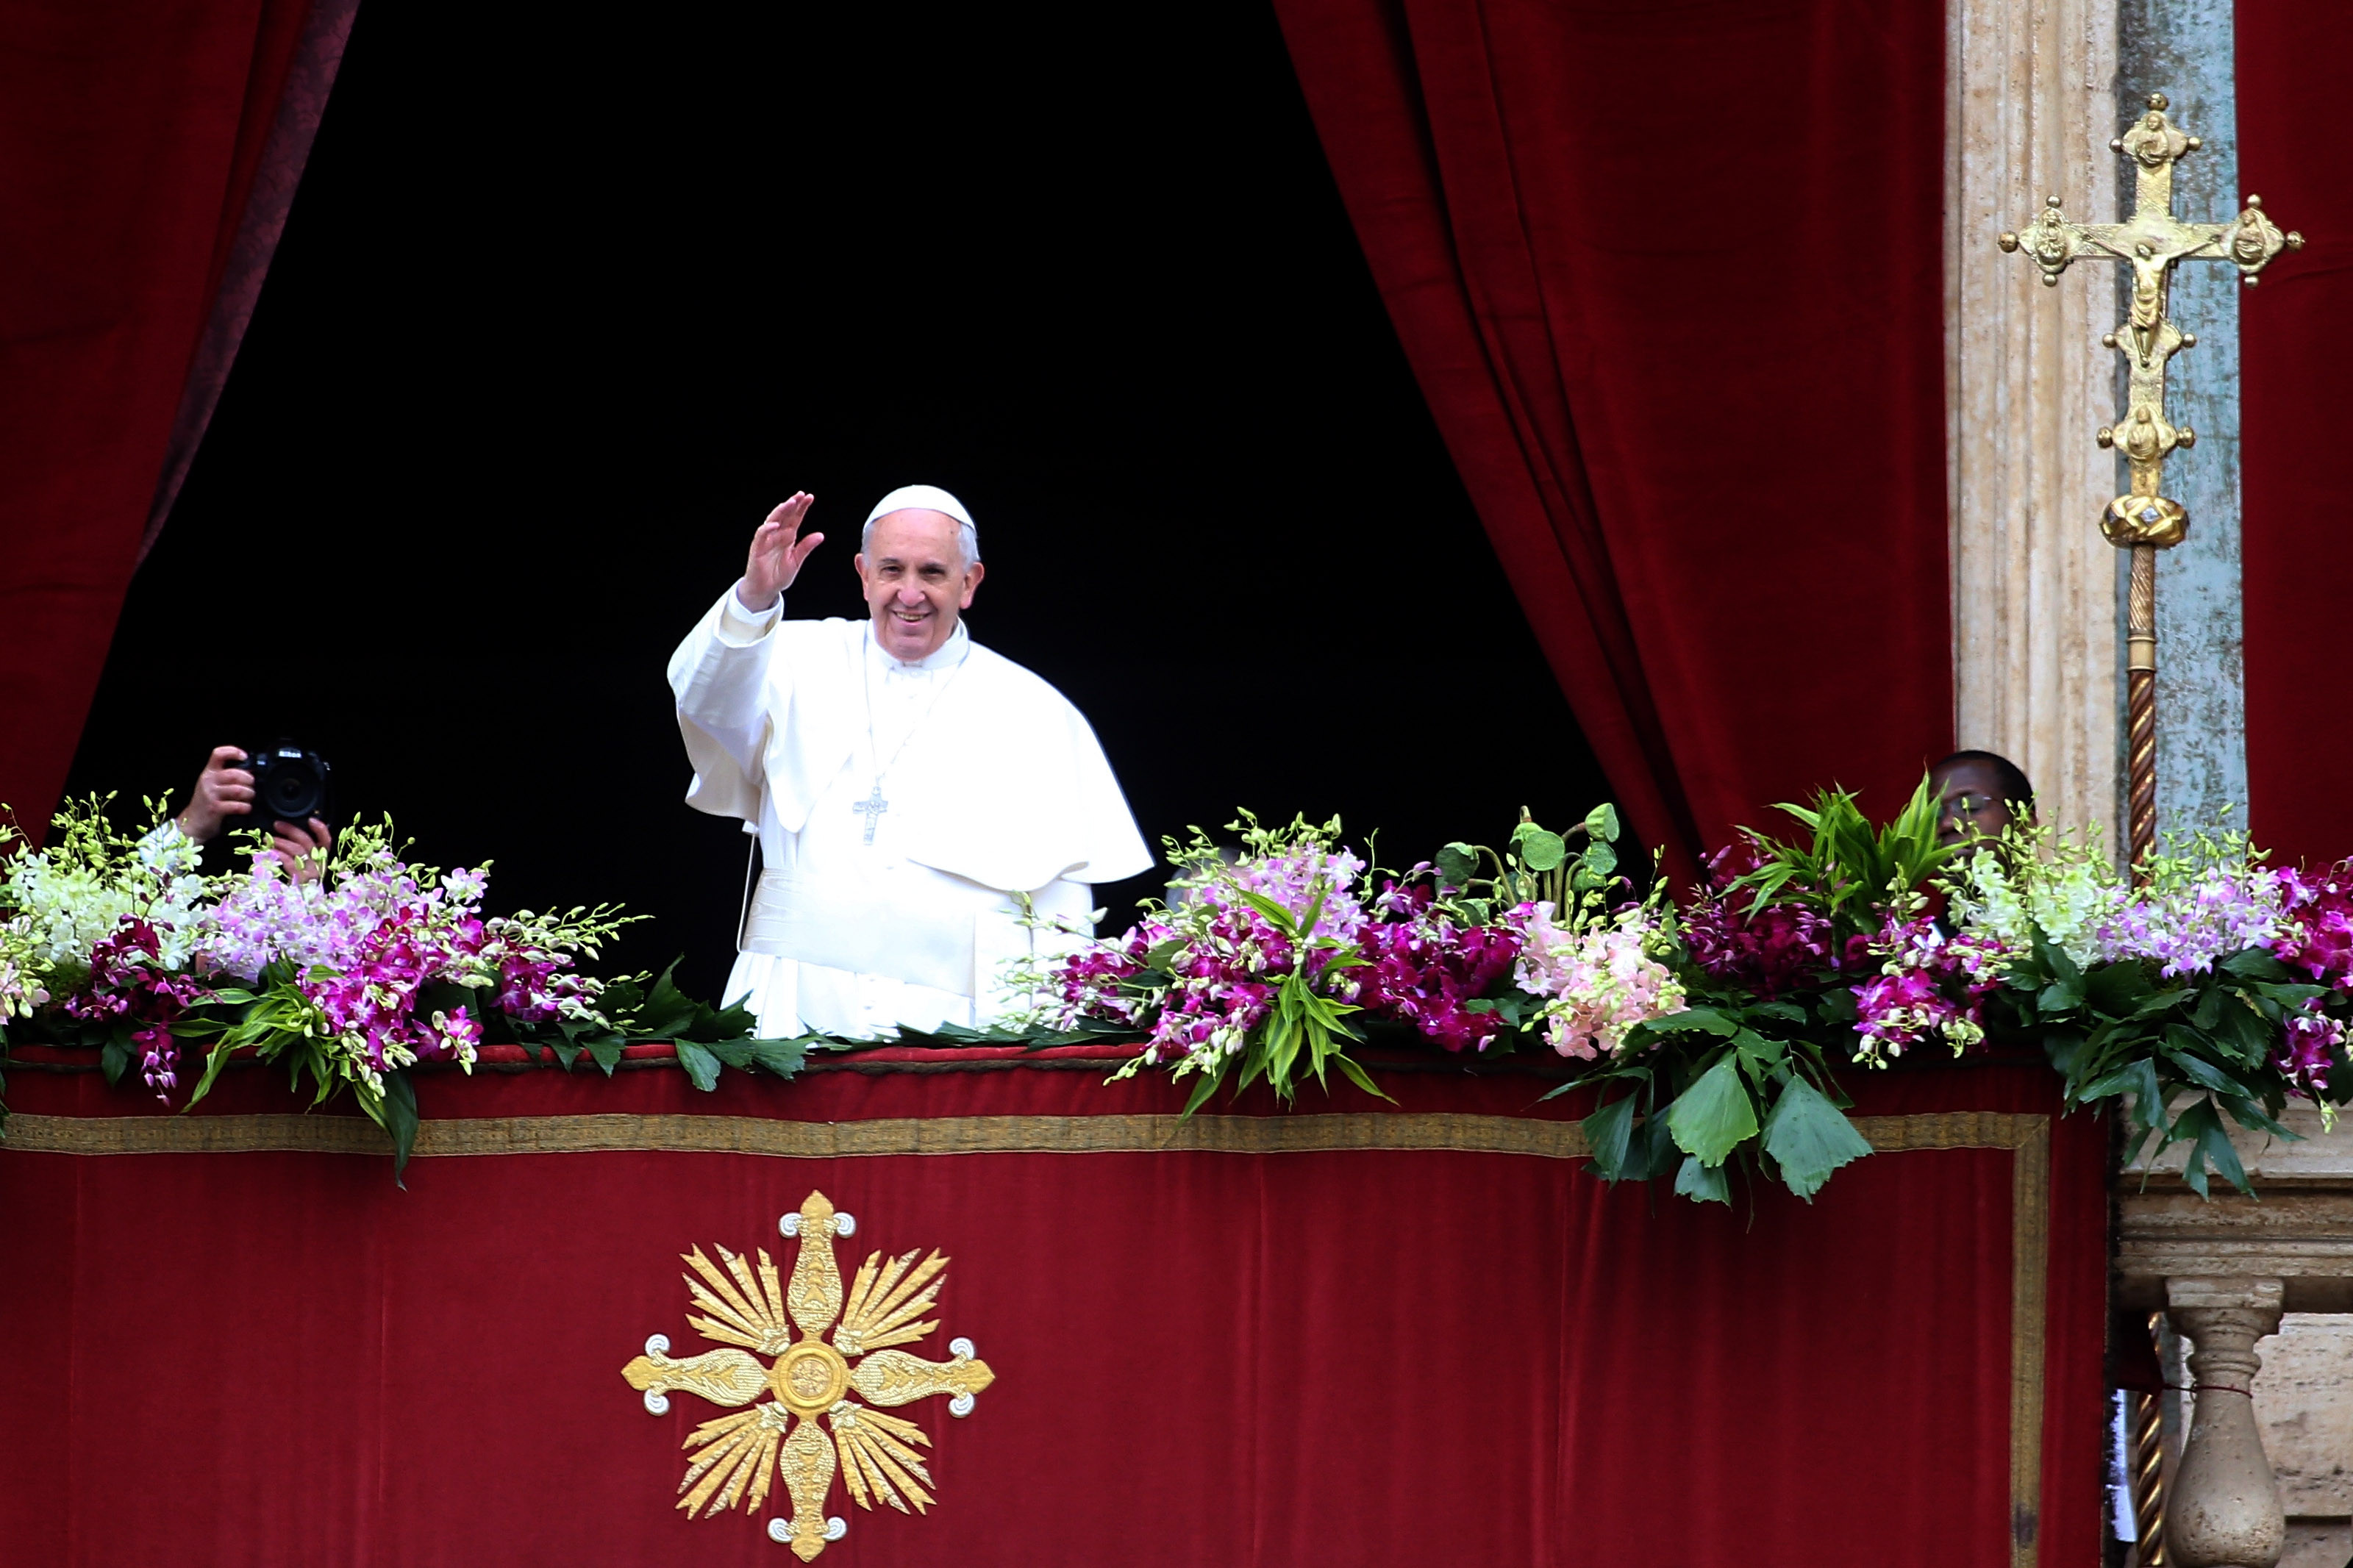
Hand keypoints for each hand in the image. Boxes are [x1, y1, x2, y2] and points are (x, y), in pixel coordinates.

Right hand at [176, 746, 252, 842]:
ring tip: (249, 798)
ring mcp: (210, 795)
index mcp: (209, 772)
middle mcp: (208, 781)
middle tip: (251, 786)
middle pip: (234, 773)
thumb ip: (226, 776)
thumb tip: (250, 771)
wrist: (192, 823)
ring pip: (238, 789)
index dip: (233, 752)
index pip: (218, 754)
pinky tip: (245, 808)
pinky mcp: (215, 808)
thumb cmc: (206, 803)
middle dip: (249, 780)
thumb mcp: (212, 785)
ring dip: (249, 794)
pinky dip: (246, 807)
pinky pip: (237, 805)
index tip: (244, 757)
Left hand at [265, 818, 332, 885]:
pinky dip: (279, 855)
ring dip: (282, 842)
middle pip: (308, 843)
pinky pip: (290, 863)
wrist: (298, 912)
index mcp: (320, 863)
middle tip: (277, 825)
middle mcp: (318, 867)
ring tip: (269, 839)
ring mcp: (310, 874)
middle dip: (292, 831)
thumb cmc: (297, 891)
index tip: (311, 820)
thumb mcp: (301, 871)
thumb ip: (298, 857)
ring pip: (299, 851)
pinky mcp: (300, 881)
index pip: (326, 842)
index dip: (320, 830)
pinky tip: (270, 851)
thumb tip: (282, 839)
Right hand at [738, 492, 823, 610]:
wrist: (766, 589)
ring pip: (772, 520)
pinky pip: (761, 535)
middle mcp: (777, 534)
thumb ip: (806, 547)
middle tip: (801, 495)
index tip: (810, 497)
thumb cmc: (779, 575)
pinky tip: (775, 524)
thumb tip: (821, 535)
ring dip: (780, 511)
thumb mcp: (797, 560)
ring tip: (790, 503)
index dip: (801, 507)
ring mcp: (766, 539)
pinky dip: (767, 529)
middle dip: (792, 504)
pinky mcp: (757, 548)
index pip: (795, 517)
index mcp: (788, 536)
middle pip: (784, 515)